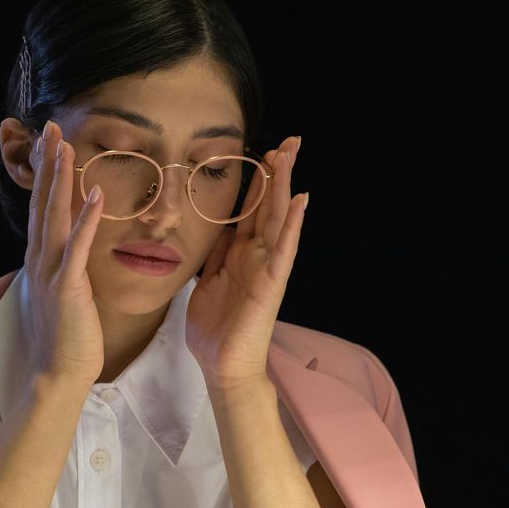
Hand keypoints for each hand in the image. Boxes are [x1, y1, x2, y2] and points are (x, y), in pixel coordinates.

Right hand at [22, 119, 107, 387]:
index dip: (45, 174)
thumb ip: (63, 267)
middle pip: (42, 202)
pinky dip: (85, 219)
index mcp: (40, 260)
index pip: (41, 208)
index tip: (50, 144)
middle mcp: (40, 260)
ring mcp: (51, 272)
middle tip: (50, 128)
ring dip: (60, 180)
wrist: (56, 373)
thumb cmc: (66, 337)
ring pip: (54, 216)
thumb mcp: (62, 292)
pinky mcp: (67, 287)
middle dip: (47, 164)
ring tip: (65, 146)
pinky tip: (95, 193)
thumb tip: (68, 250)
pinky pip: (77, 247)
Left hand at [186, 135, 307, 391]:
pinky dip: (292, 224)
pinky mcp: (271, 283)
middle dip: (278, 173)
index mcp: (240, 255)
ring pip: (277, 219)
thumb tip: (216, 232)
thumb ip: (215, 257)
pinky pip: (283, 249)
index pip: (251, 210)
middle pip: (269, 206)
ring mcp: (267, 268)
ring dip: (284, 186)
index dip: (258, 182)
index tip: (263, 154)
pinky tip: (301, 201)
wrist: (222, 366)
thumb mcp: (207, 283)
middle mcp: (257, 256)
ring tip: (290, 155)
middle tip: (289, 140)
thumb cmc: (216, 330)